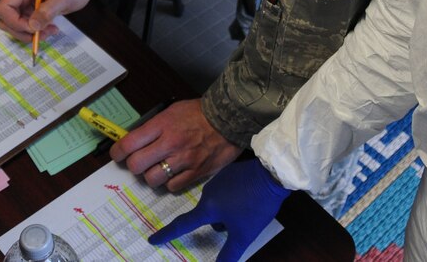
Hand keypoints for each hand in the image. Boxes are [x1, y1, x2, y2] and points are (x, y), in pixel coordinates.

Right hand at [0, 0, 95, 41]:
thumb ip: (48, 10)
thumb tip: (33, 25)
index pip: (4, 8)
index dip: (14, 22)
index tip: (33, 28)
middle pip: (5, 19)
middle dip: (22, 31)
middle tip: (42, 33)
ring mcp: (21, 3)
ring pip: (12, 26)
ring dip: (28, 34)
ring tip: (48, 31)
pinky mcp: (26, 11)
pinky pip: (22, 26)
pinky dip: (32, 32)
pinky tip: (47, 29)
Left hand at [109, 99, 242, 190]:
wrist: (229, 118)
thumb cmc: (200, 112)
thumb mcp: (173, 110)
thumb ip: (154, 126)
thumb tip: (134, 140)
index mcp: (162, 125)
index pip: (129, 144)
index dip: (117, 152)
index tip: (118, 155)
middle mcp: (170, 144)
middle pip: (136, 165)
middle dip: (134, 165)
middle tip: (140, 162)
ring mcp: (183, 160)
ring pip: (152, 179)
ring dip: (151, 175)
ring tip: (158, 169)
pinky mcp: (196, 173)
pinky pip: (172, 187)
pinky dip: (170, 182)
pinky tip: (175, 173)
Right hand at [148, 159, 288, 261]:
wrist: (273, 173)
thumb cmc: (256, 205)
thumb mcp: (244, 234)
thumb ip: (229, 254)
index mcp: (207, 207)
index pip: (182, 224)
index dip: (166, 234)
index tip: (152, 238)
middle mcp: (208, 192)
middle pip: (206, 216)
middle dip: (219, 223)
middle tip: (239, 223)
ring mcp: (219, 179)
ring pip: (217, 204)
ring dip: (226, 211)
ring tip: (247, 210)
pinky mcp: (230, 172)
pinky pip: (226, 191)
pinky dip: (233, 198)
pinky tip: (248, 197)